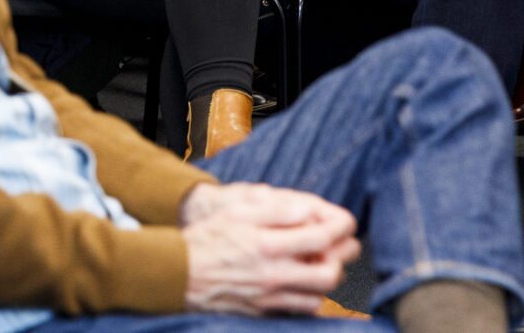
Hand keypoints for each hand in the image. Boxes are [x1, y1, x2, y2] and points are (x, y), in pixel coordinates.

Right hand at [180, 183, 359, 315]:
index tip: (346, 222)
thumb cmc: (207, 239)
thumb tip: (308, 210)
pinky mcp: (263, 312)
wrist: (178, 273)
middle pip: (329, 274)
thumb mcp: (237, 212)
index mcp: (268, 245)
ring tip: (322, 262)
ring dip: (327, 279)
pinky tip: (303, 283)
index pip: (321, 237)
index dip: (341, 228)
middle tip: (342, 246)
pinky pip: (299, 310)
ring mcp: (270, 298)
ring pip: (318, 296)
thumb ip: (276, 210)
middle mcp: (273, 275)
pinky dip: (309, 298)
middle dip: (342, 258)